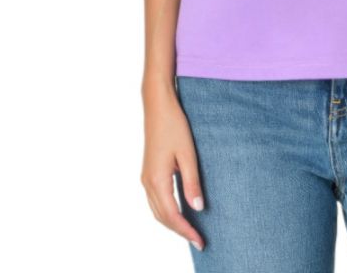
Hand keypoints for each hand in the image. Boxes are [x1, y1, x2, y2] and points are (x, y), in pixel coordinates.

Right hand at [141, 84, 205, 250]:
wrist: (158, 105)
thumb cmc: (174, 125)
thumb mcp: (188, 154)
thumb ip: (192, 182)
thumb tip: (198, 209)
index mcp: (157, 180)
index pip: (172, 215)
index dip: (186, 231)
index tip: (200, 241)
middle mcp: (147, 182)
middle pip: (162, 217)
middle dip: (180, 231)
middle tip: (199, 241)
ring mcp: (146, 177)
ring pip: (157, 210)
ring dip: (172, 222)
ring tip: (191, 230)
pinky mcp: (148, 171)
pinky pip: (156, 200)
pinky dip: (167, 211)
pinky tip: (180, 210)